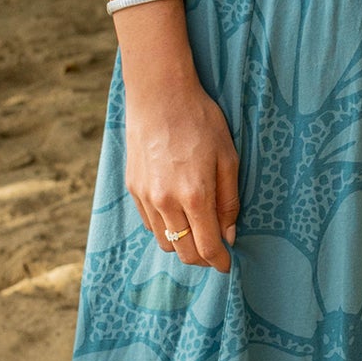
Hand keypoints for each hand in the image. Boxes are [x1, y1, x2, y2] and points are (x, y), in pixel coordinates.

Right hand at [122, 46, 239, 272]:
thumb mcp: (228, 158)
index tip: (228, 264)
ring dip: (183, 245)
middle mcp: (166, 202)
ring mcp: (145, 197)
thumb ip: (229, 202)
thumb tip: (229, 235)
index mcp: (195, 196)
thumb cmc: (200, 121)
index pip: (208, 247)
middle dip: (203, 259)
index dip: (220, 262)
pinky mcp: (133, 189)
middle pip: (184, 253)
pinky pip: (150, 224)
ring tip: (197, 232)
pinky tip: (178, 214)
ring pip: (165, 242)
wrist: (159, 95)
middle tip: (216, 251)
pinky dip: (165, 228)